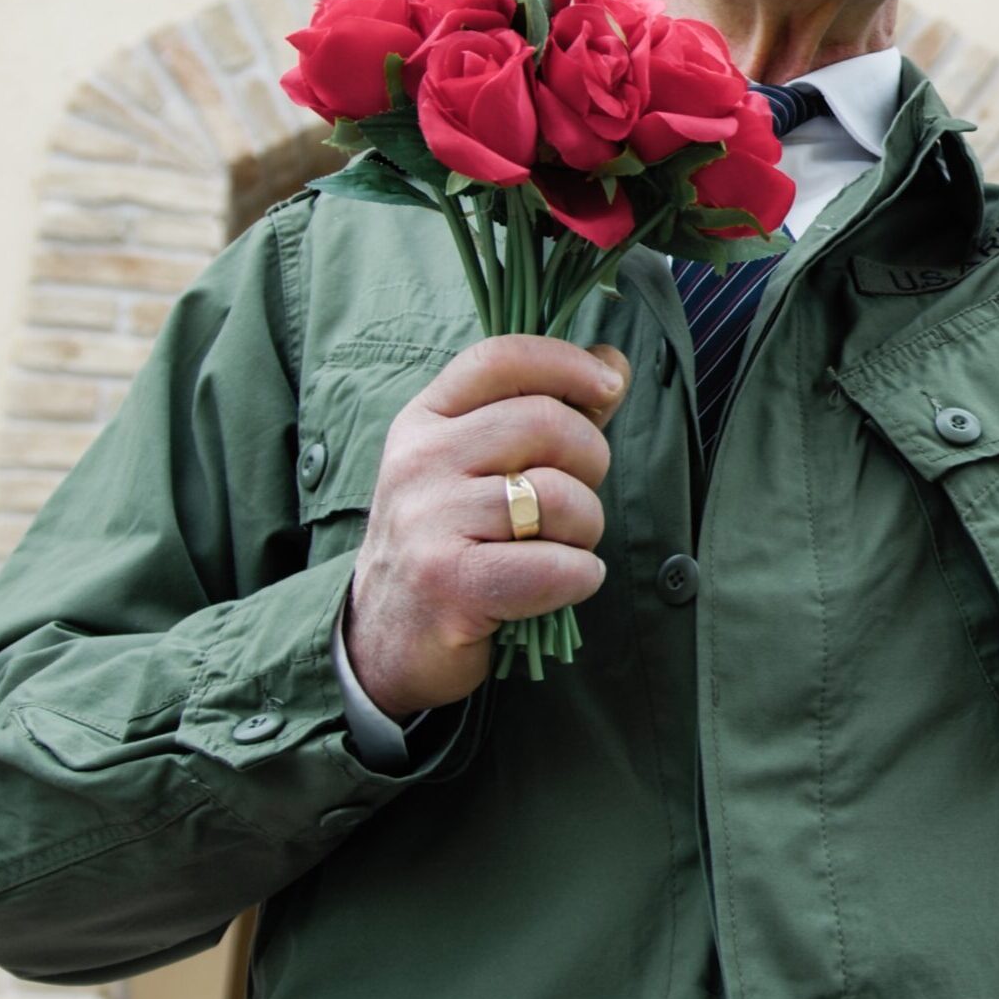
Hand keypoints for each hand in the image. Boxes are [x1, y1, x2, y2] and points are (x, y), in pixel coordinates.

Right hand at [342, 336, 630, 715]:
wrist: (386, 640)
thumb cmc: (452, 542)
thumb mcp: (481, 465)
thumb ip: (548, 411)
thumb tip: (612, 361)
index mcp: (425, 421)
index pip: (500, 358)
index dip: (567, 362)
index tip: (609, 383)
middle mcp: (419, 461)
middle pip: (545, 423)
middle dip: (590, 461)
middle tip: (575, 499)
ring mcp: (429, 521)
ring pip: (559, 497)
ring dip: (585, 529)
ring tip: (559, 548)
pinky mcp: (450, 584)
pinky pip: (557, 565)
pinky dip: (579, 577)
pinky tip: (557, 584)